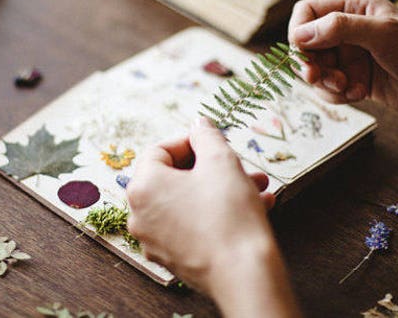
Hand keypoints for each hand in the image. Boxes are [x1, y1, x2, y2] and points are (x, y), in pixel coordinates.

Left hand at [126, 117, 298, 316]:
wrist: (243, 274)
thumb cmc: (229, 214)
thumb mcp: (221, 161)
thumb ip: (206, 136)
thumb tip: (198, 124)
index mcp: (142, 186)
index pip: (159, 150)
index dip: (190, 141)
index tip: (215, 142)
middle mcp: (139, 214)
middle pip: (174, 178)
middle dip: (213, 168)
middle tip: (242, 166)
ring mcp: (154, 240)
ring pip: (188, 203)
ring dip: (222, 190)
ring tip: (258, 187)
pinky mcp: (172, 259)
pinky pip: (192, 227)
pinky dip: (217, 215)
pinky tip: (254, 209)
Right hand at [288, 0, 397, 140]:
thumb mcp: (382, 34)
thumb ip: (339, 28)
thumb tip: (299, 34)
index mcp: (355, 8)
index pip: (308, 12)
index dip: (299, 32)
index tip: (304, 54)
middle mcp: (349, 30)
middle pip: (306, 45)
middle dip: (312, 64)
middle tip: (319, 78)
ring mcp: (352, 56)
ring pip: (315, 69)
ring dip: (325, 83)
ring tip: (348, 88)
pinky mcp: (354, 79)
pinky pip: (328, 88)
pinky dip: (336, 95)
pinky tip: (358, 95)